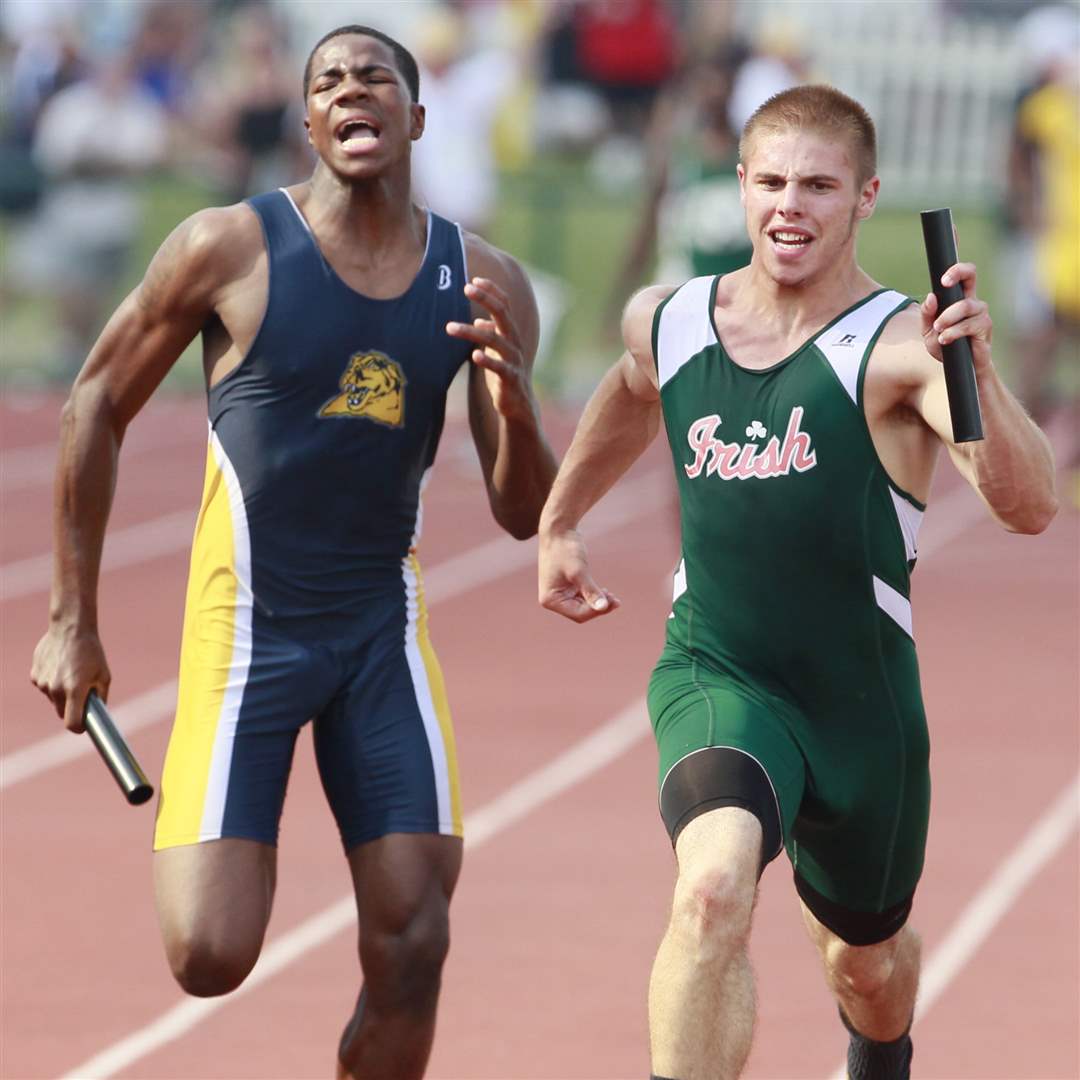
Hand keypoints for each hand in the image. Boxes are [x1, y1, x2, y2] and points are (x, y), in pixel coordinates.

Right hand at [30, 625, 109, 732]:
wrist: (70, 628)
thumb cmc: (92, 652)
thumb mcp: (104, 675)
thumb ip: (100, 698)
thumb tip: (97, 715)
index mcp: (75, 690)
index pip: (71, 723)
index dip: (78, 727)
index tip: (83, 726)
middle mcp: (56, 689)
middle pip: (62, 712)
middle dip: (72, 709)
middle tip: (81, 694)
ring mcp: (43, 682)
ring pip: (53, 699)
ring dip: (62, 693)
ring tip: (72, 673)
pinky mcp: (34, 675)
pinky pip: (45, 686)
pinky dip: (52, 682)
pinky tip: (60, 667)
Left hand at [446, 277, 535, 423]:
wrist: (519, 406)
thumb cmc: (505, 377)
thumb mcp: (497, 354)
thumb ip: (491, 336)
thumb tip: (479, 322)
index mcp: (510, 334)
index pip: (504, 305)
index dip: (491, 291)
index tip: (473, 280)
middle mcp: (515, 343)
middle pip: (502, 314)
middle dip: (485, 299)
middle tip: (466, 288)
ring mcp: (514, 360)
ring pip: (494, 340)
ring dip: (471, 332)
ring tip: (449, 327)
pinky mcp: (510, 379)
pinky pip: (499, 367)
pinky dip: (487, 361)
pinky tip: (474, 356)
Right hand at [538, 528, 620, 623]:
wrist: (558, 529)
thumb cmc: (565, 549)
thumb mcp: (579, 571)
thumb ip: (590, 591)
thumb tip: (603, 607)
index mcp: (550, 600)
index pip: (578, 614)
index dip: (596, 610)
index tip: (613, 602)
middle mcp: (552, 599)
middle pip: (580, 612)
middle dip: (598, 607)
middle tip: (617, 601)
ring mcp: (559, 593)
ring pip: (582, 606)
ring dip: (597, 602)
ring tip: (613, 597)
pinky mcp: (566, 586)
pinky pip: (582, 597)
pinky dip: (593, 595)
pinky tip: (605, 592)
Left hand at [920, 261, 993, 373]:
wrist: (958, 368)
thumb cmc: (945, 345)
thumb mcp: (928, 330)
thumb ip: (927, 314)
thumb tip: (931, 297)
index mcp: (958, 298)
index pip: (960, 275)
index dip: (956, 265)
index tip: (942, 272)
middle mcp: (972, 301)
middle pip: (971, 275)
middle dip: (958, 273)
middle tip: (944, 283)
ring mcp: (980, 313)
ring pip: (965, 305)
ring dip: (948, 317)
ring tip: (938, 329)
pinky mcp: (985, 328)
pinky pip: (969, 324)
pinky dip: (953, 331)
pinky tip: (945, 339)